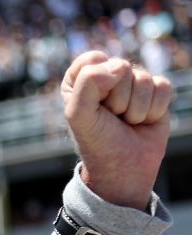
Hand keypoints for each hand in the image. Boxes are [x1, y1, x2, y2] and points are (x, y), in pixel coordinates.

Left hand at [61, 51, 171, 209]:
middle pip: (121, 67)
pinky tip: (144, 121)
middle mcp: (106, 78)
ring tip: (126, 122)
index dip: (96, 83)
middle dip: (118, 99)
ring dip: (136, 107)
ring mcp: (133, 84)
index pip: (92, 59)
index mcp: (79, 80)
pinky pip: (162, 86)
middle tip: (112, 118)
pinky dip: (154, 109)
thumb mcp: (79, 115)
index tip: (93, 106)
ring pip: (143, 78)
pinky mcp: (155, 93)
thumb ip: (87, 84)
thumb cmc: (97, 142)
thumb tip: (118, 66)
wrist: (124, 168)